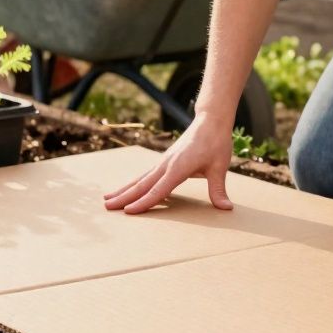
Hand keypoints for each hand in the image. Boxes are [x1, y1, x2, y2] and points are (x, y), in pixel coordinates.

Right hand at [103, 114, 234, 213]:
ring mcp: (164, 162)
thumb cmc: (216, 142)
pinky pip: (146, 175)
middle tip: (106, 207)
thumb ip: (218, 189)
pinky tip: (128, 190)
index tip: (129, 212)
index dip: (144, 202)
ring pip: (140, 178)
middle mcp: (166, 164)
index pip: (158, 189)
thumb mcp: (220, 167)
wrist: (210, 120)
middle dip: (124, 197)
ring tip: (107, 199)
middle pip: (142, 184)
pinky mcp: (165, 160)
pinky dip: (134, 184)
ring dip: (124, 189)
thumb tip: (226, 208)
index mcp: (178, 167)